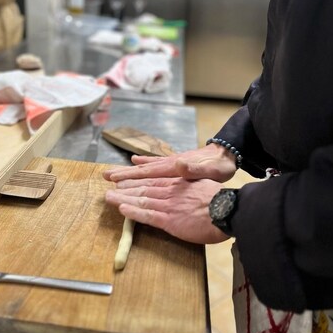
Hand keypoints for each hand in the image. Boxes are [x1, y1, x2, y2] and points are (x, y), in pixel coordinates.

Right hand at [103, 143, 236, 182]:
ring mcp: (172, 163)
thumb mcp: (209, 171)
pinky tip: (137, 162)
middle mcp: (169, 163)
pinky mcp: (176, 164)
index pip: (147, 172)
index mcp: (174, 167)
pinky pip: (155, 165)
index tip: (113, 178)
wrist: (227, 154)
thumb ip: (193, 169)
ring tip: (114, 172)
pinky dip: (144, 164)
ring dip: (130, 171)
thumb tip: (178, 164)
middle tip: (105, 176)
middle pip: (142, 170)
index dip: (129, 176)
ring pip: (146, 168)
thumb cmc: (219, 166)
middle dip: (123, 173)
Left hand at [105, 176, 228, 244]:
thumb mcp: (203, 181)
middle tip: (111, 185)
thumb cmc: (220, 198)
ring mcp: (168, 206)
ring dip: (123, 198)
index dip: (137, 181)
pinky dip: (133, 212)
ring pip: (141, 200)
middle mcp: (170, 192)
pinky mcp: (169, 220)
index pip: (153, 181)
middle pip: (143, 189)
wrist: (227, 209)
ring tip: (109, 196)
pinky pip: (147, 216)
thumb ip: (189, 178)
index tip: (125, 179)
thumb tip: (183, 172)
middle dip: (126, 187)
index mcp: (178, 183)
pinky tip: (122, 209)